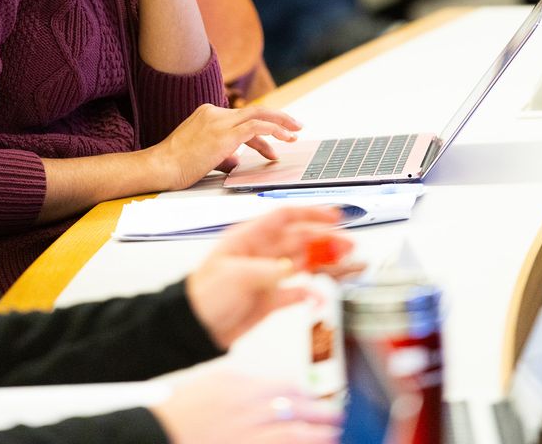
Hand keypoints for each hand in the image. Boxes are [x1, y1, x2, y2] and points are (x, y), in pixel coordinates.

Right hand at [151, 103, 302, 191]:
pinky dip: (272, 131)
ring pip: (258, 115)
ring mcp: (219, 121)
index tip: (274, 147)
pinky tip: (283, 139)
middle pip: (254, 112)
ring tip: (295, 133)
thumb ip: (222, 155)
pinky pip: (255, 127)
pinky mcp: (223, 134)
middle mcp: (214, 112)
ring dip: (280, 124)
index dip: (262, 134)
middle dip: (278, 119)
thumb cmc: (176, 165)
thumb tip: (237, 160)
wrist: (161, 167)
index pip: (242, 120)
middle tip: (296, 127)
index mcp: (208, 114)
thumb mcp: (203, 156)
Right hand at [153, 372, 340, 443]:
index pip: (288, 384)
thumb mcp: (214, 377)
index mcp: (242, 383)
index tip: (319, 396)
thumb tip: (270, 380)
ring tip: (332, 435)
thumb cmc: (182, 405)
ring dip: (317, 435)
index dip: (308, 392)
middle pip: (297, 409)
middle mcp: (250, 407)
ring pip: (294, 434)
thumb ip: (243, 375)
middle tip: (337, 416)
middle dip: (322, 413)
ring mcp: (249, 434)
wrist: (158, 430)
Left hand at [186, 206, 360, 348]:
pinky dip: (310, 292)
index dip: (310, 213)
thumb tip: (291, 267)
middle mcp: (262, 253)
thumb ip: (266, 270)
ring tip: (346, 265)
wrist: (194, 327)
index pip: (285, 217)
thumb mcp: (234, 276)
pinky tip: (319, 294)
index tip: (333, 214)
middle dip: (326, 239)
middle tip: (348, 244)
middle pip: (300, 239)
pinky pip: (297, 291)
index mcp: (250, 238)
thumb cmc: (203, 294)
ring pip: (304, 263)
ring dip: (325, 263)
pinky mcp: (270, 299)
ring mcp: (268, 275)